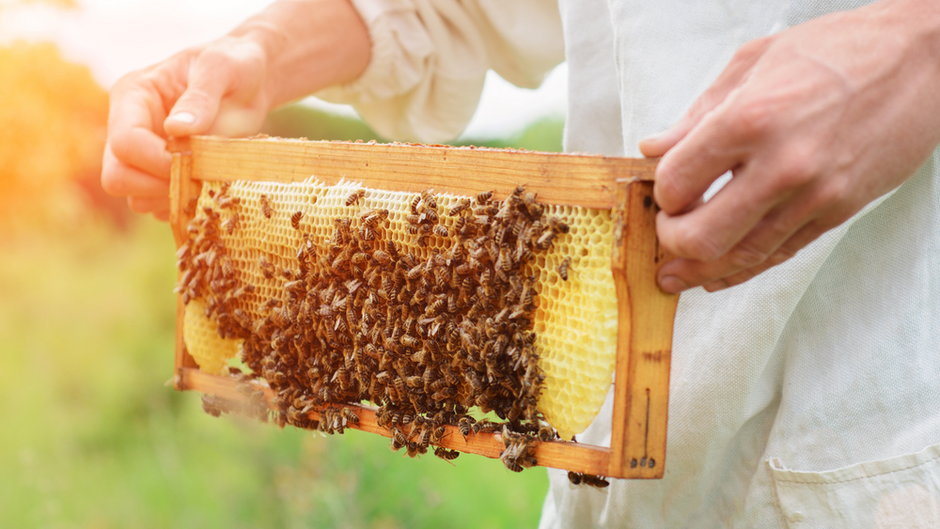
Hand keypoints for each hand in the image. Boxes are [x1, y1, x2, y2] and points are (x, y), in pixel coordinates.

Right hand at [101, 37, 272, 219]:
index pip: (125, 143)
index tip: (195, 161)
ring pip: (136, 198)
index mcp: (133, 97)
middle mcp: (129, 127)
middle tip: (198, 179)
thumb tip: (177, 130)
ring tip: (207, 182)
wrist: (250, 81)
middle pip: (117, 176)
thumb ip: (200, 98)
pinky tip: (207, 190)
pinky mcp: (160, 174)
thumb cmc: (233, 65)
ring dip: (172, 199)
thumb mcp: (221, 70)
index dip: (157, 161)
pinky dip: (182, 207)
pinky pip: (158, 207)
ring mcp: (143, 154)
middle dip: (157, 186)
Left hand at [640, 0, 939, 292]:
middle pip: (701, 237)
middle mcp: (781, 165)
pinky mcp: (837, 212)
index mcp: (748, 120)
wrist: (920, 59)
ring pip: (740, 257)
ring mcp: (813, 195)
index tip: (665, 190)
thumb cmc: (836, 50)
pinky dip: (743, 270)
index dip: (661, 194)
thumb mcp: (752, 63)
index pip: (677, 184)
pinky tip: (718, 275)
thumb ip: (696, 115)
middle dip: (672, 242)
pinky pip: (779, 254)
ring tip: (676, 274)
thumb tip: (653, 148)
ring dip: (699, 270)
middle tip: (667, 231)